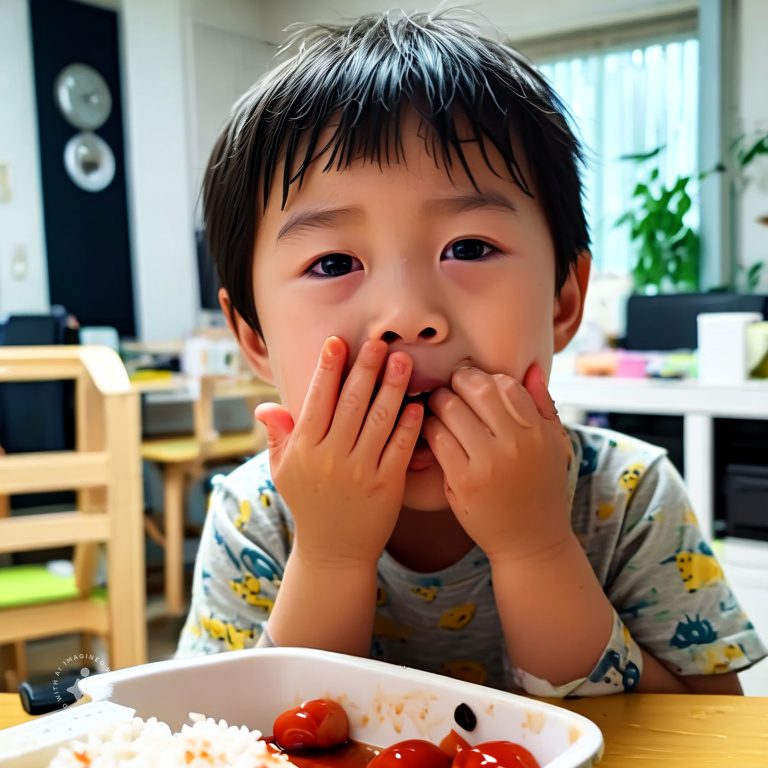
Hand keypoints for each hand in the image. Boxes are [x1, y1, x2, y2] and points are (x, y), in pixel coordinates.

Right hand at [254, 337, 422, 569]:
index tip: (337, 343)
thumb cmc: (307, 504)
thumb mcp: (282, 470)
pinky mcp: (387, 485)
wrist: (333, 551)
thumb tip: (265, 408)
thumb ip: (278, 436)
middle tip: (378, 342)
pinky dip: (409, 425)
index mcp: (304, 449)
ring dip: (392, 387)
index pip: (317, 400)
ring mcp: (361, 471)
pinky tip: (417, 404)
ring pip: (379, 420)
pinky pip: (399, 448)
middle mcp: (331, 457)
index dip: (327, 370)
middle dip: (365, 369)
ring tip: (403, 361)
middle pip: (351, 403)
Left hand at [423, 364, 572, 561]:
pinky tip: (434, 432)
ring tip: (440, 408)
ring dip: (439, 403)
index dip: (484, 378)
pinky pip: (437, 439)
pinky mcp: (462, 482)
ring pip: (449, 411)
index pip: (504, 385)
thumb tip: (529, 368)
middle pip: (474, 390)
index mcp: (537, 431)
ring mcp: (487, 463)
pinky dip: (431, 429)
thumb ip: (543, 405)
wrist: (531, 541)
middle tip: (450, 389)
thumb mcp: (555, 445)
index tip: (473, 383)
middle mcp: (514, 444)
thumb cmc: (543, 488)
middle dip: (457, 383)